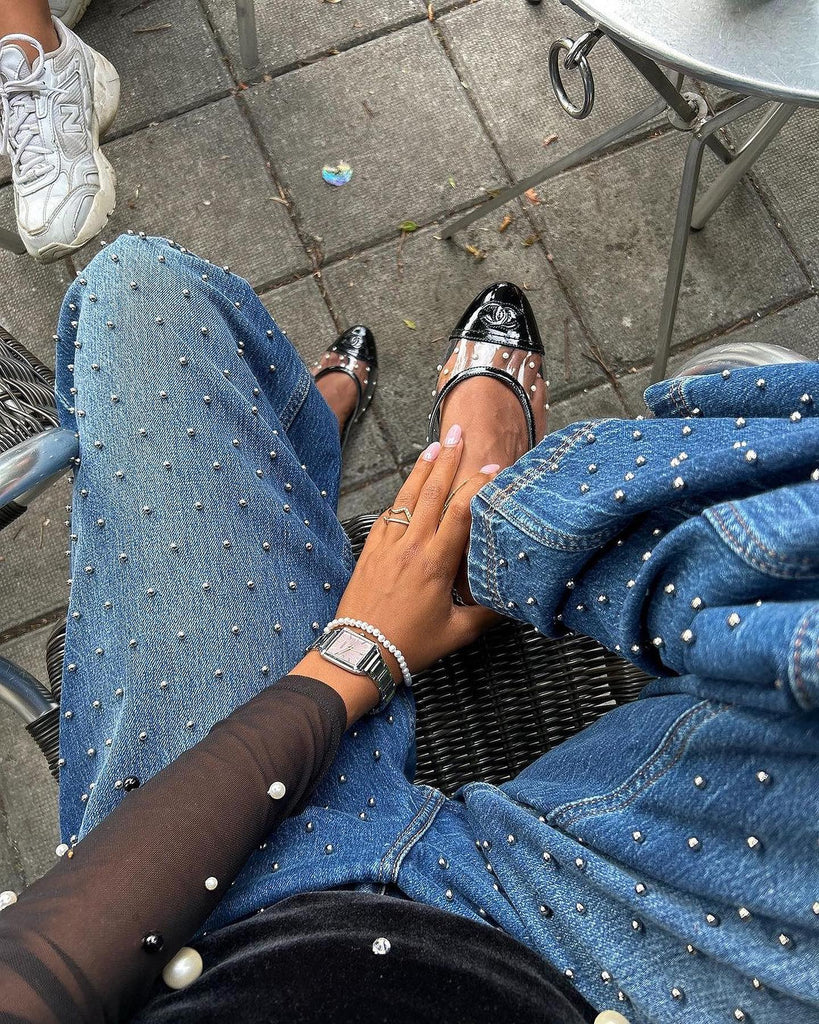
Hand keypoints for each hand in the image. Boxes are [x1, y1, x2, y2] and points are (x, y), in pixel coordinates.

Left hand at [333, 426, 499, 676]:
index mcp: (435, 563)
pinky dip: (400, 496)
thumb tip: (511, 601)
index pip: (461, 511)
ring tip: (434, 445)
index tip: (493, 468)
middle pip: (432, 492)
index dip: (478, 485)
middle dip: (448, 460)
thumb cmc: (408, 645)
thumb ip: (487, 614)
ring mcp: (388, 545)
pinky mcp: (371, 551)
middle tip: (458, 434)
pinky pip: (388, 514)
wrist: (359, 652)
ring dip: (421, 468)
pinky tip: (408, 486)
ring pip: (407, 497)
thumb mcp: (457, 633)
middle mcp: (411, 546)